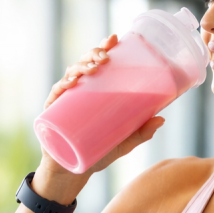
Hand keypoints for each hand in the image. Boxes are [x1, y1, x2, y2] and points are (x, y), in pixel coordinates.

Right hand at [39, 34, 165, 177]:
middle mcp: (77, 93)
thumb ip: (140, 133)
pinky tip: (70, 83)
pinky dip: (61, 88)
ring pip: (69, 76)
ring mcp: (63, 102)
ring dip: (80, 67)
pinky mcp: (52, 115)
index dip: (103, 48)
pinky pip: (55, 97)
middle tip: (106, 57)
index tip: (113, 38)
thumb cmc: (97, 155)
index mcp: (92, 93)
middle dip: (93, 55)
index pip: (97, 64)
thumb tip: (161, 119)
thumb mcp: (123, 143)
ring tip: (93, 68)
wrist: (73, 173)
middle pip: (83, 65)